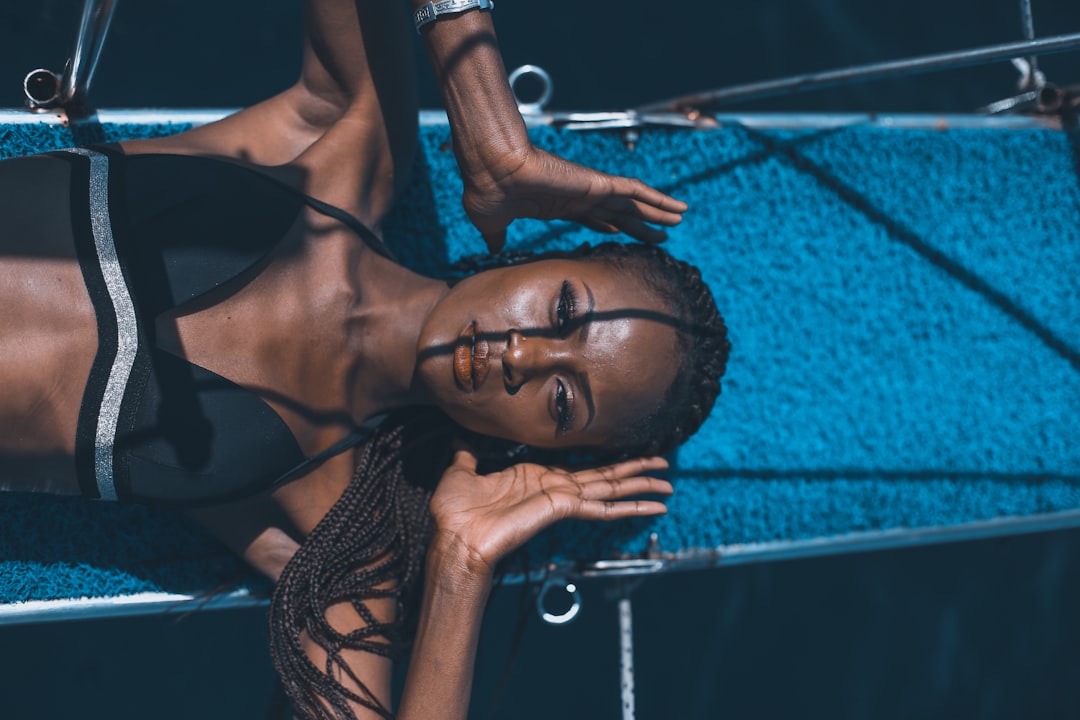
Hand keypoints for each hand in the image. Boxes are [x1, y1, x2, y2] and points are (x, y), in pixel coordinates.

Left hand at [428, 449, 671, 576]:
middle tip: (664, 466)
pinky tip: (653, 508)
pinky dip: (629, 507)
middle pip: (605, 477)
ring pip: (611, 489)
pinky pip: (602, 507)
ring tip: (669, 486)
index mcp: (536, 478)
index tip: (627, 457)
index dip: (606, 463)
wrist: (454, 537)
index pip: (580, 469)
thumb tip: (460, 439)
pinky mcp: (563, 510)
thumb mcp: (461, 472)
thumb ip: (467, 456)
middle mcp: (554, 489)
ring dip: (640, 487)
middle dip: (635, 472)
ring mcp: (561, 501)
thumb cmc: (455, 512)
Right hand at [460, 144, 687, 252]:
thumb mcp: (491, 224)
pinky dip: (658, 198)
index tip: (622, 234)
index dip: (610, 226)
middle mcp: (578, 195)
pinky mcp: (597, 183)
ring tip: (680, 219)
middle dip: (640, 225)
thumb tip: (491, 249)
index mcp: (557, 205)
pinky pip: (636, 191)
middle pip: (619, 214)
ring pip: (633, 203)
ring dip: (658, 212)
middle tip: (662, 236)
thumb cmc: (487, 191)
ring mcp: (589, 189)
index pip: (592, 217)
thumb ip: (496, 237)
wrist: (491, 170)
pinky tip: (677, 208)